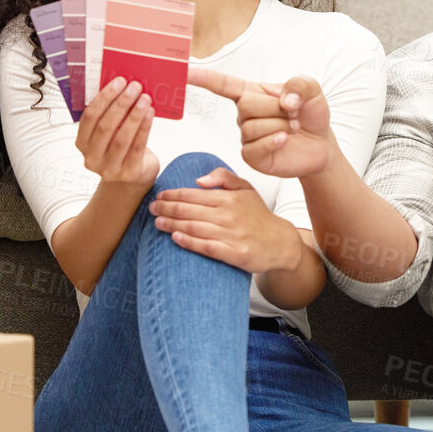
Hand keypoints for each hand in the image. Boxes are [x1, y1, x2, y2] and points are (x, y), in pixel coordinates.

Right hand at [77, 76, 158, 187]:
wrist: (132, 175)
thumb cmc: (120, 147)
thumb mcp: (110, 132)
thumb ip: (110, 114)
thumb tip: (123, 86)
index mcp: (82, 143)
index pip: (89, 117)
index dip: (104, 98)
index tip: (119, 82)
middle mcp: (92, 158)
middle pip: (105, 127)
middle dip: (121, 104)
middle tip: (135, 87)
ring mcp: (109, 169)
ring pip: (121, 138)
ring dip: (134, 115)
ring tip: (145, 98)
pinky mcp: (128, 174)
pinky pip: (137, 147)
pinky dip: (144, 128)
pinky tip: (150, 114)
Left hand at [149, 166, 302, 274]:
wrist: (280, 243)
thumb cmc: (259, 216)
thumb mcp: (246, 189)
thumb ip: (224, 177)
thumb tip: (199, 179)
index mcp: (229, 198)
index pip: (193, 194)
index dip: (172, 194)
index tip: (159, 196)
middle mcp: (229, 215)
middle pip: (189, 210)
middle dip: (166, 208)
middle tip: (152, 209)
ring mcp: (232, 235)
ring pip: (194, 227)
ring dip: (172, 224)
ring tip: (157, 222)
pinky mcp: (234, 253)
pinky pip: (206, 247)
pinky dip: (189, 242)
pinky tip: (175, 238)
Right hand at [185, 66, 333, 177]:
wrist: (320, 145)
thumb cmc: (310, 115)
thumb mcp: (311, 91)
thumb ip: (300, 84)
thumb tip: (284, 100)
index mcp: (252, 93)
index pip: (222, 84)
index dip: (203, 78)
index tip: (184, 72)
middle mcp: (244, 115)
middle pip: (246, 105)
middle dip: (275, 108)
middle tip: (293, 114)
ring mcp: (246, 137)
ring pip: (252, 127)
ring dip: (280, 125)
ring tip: (293, 128)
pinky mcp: (251, 157)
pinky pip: (255, 147)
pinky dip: (274, 141)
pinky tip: (285, 140)